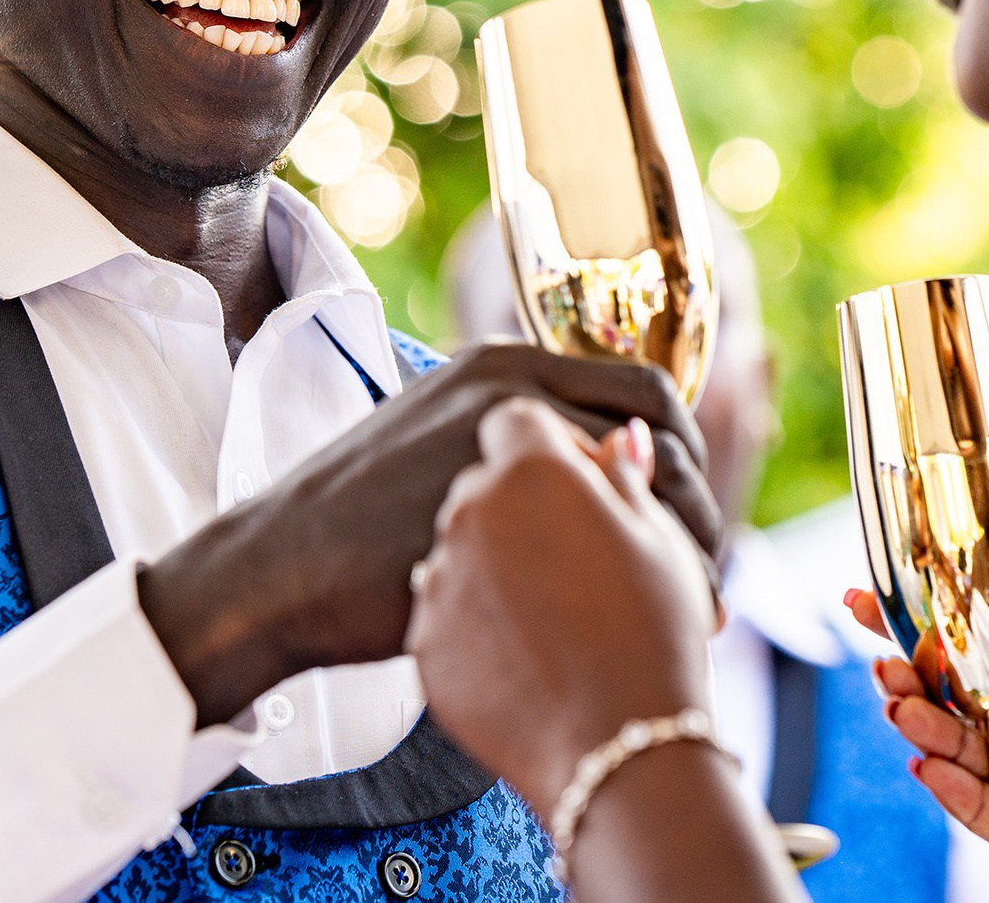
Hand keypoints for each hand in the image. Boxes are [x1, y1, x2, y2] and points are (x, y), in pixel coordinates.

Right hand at [141, 345, 717, 726]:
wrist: (283, 568)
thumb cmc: (364, 526)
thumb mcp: (449, 452)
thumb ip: (531, 447)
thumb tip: (621, 465)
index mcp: (506, 363)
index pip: (648, 394)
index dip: (686, 456)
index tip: (690, 514)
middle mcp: (515, 384)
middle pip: (665, 434)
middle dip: (700, 505)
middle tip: (705, 567)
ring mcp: (505, 444)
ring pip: (645, 489)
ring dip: (684, 545)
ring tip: (692, 604)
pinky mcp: (496, 507)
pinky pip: (607, 541)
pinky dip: (646, 580)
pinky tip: (649, 625)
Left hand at [407, 398, 722, 812]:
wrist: (614, 751)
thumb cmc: (654, 636)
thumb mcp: (660, 542)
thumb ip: (628, 478)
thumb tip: (623, 435)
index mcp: (531, 466)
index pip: (521, 422)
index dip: (557, 447)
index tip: (585, 485)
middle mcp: (470, 506)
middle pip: (490, 481)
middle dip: (528, 505)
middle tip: (579, 554)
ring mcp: (438, 573)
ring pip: (465, 546)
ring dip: (500, 562)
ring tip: (558, 614)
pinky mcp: (423, 637)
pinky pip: (449, 607)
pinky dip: (479, 619)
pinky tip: (527, 652)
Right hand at [846, 589, 988, 853]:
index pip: (960, 658)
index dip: (912, 632)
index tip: (864, 603)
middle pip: (948, 707)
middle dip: (912, 685)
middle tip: (885, 668)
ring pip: (957, 756)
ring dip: (926, 732)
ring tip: (903, 712)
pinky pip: (980, 811)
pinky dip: (953, 791)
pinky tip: (929, 769)